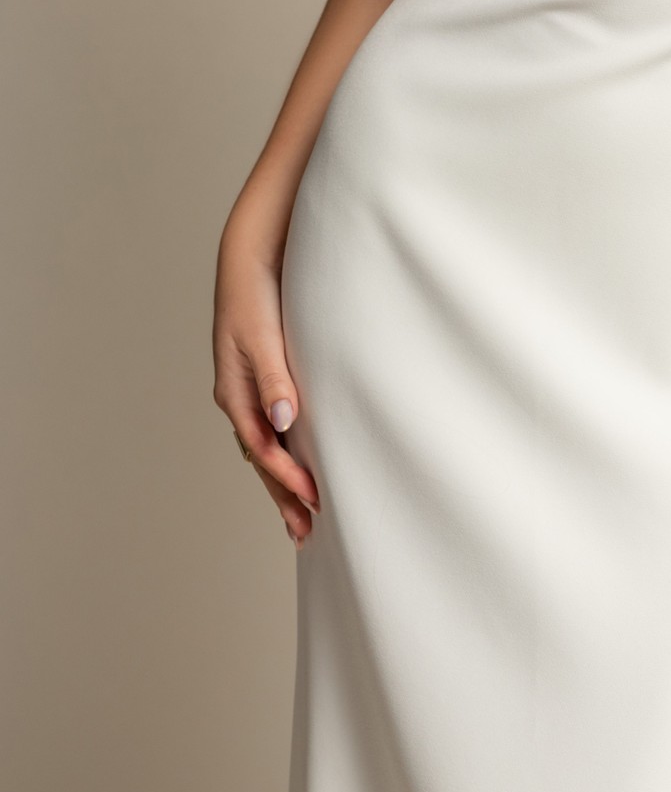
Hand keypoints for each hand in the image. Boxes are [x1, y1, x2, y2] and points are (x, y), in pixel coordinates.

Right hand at [212, 235, 319, 545]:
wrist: (251, 258)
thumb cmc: (256, 293)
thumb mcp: (264, 334)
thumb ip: (274, 377)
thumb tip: (282, 419)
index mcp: (234, 391)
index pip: (262, 447)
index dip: (287, 476)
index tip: (316, 499)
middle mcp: (239, 397)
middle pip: (260, 459)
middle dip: (282, 497)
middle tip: (305, 534)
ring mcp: (250, 393)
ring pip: (265, 450)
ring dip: (282, 484)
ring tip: (301, 519)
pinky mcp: (265, 385)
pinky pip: (272, 433)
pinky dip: (284, 458)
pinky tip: (297, 472)